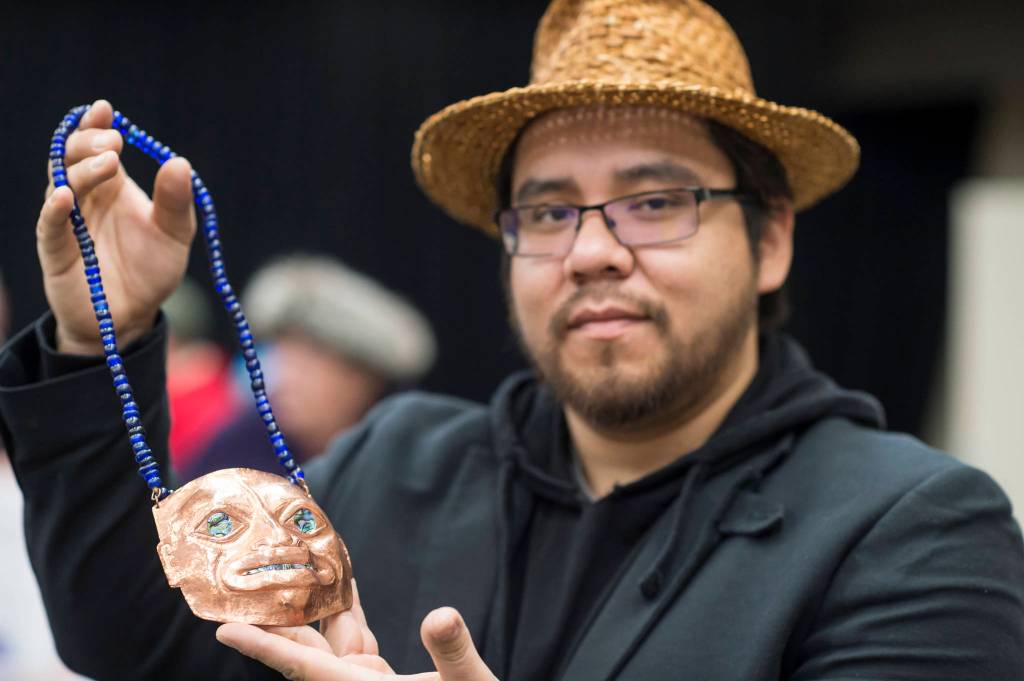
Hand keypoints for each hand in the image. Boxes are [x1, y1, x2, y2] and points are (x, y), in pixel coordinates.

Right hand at [37, 99, 195, 353]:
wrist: (133, 316)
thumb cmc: (151, 269)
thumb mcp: (176, 234)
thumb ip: (175, 201)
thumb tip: (179, 162)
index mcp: (111, 186)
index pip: (96, 146)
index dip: (96, 126)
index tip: (105, 110)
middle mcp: (85, 198)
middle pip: (72, 157)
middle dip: (90, 144)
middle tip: (114, 143)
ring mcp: (67, 222)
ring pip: (60, 184)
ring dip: (81, 170)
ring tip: (109, 162)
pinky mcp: (56, 251)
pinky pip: (50, 226)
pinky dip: (55, 209)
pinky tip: (65, 196)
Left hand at [216, 581, 497, 680]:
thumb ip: (454, 652)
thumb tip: (440, 616)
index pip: (305, 667)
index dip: (263, 647)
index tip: (224, 630)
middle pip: (307, 648)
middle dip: (279, 612)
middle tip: (249, 573)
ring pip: (329, 641)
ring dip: (315, 604)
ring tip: (296, 562)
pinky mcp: (379, 679)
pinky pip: (355, 641)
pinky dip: (349, 611)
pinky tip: (343, 584)